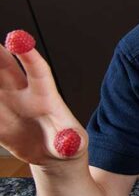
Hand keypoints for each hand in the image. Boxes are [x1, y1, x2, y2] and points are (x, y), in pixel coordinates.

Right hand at [0, 39, 85, 165]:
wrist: (51, 156)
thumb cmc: (67, 145)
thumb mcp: (74, 145)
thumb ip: (70, 142)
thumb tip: (68, 143)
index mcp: (46, 97)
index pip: (37, 70)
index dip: (28, 54)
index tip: (18, 39)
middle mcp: (22, 94)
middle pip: (4, 66)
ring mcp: (6, 103)